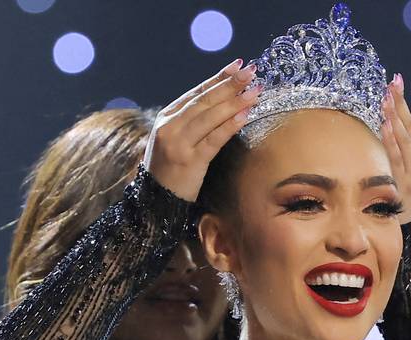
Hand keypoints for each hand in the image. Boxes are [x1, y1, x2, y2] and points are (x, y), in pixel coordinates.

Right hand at [144, 60, 259, 201]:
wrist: (155, 202)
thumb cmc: (171, 171)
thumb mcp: (174, 140)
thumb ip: (190, 122)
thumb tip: (221, 102)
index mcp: (166, 118)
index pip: (196, 93)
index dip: (218, 78)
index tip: (237, 65)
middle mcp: (170, 127)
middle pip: (204, 100)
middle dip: (229, 84)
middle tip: (251, 71)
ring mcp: (178, 144)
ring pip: (210, 117)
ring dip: (234, 101)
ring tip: (255, 91)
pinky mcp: (190, 161)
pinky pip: (214, 139)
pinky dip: (229, 125)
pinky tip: (244, 115)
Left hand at [380, 74, 410, 224]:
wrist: (400, 226)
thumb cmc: (393, 197)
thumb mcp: (397, 173)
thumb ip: (392, 151)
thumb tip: (376, 120)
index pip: (410, 125)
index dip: (403, 103)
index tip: (395, 81)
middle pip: (408, 129)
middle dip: (399, 105)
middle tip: (390, 85)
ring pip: (403, 141)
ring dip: (395, 117)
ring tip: (387, 99)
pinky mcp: (403, 184)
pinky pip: (395, 157)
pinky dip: (391, 139)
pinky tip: (385, 124)